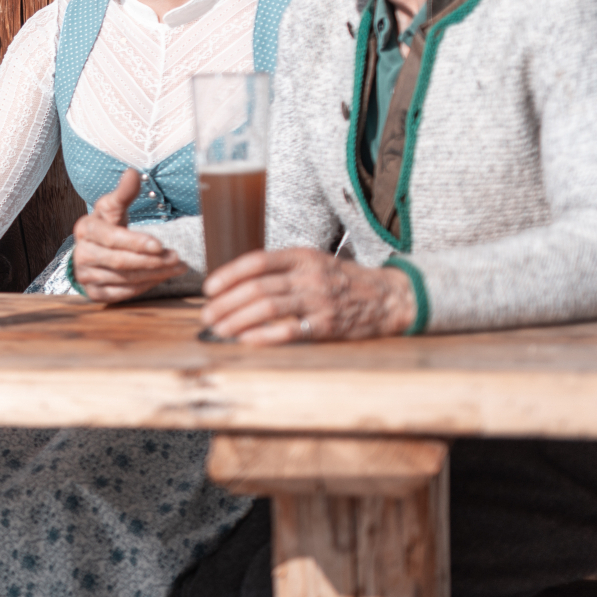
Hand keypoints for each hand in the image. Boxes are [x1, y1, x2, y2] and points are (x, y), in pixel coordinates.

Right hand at [71, 169, 184, 301]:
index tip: (160, 244)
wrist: (91, 250)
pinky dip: (146, 286)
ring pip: (125, 279)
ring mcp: (86, 276)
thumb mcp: (114, 207)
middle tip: (177, 257)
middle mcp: (81, 254)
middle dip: (151, 261)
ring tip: (177, 266)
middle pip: (120, 261)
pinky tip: (162, 277)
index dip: (136, 242)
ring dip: (155, 274)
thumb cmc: (107, 225)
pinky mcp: (94, 293)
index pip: (111, 238)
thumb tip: (132, 173)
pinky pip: (123, 293)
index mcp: (85, 229)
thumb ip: (124, 192)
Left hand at [202, 249, 416, 344]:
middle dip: (225, 303)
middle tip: (207, 315)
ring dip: (236, 320)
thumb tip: (235, 282)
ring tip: (218, 330)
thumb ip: (280, 269)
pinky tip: (245, 340)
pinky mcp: (327, 326)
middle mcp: (309, 276)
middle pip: (256, 288)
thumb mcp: (313, 263)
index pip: (256, 261)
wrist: (389, 297)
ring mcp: (319, 301)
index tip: (208, 288)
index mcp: (302, 257)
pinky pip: (289, 331)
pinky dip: (263, 336)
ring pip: (267, 308)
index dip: (228, 275)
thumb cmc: (342, 281)